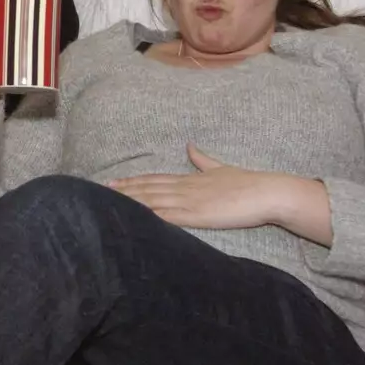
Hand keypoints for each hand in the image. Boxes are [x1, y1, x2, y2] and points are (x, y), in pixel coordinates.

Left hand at [110, 146, 308, 231]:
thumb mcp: (221, 169)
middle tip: (97, 194)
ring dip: (129, 204)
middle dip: (122, 193)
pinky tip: (134, 219)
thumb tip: (190, 145)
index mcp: (189, 179)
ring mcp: (189, 201)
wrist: (267, 191)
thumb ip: (203, 160)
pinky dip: (149, 217)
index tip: (112, 183)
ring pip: (151, 201)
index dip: (132, 182)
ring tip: (107, 204)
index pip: (153, 180)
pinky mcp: (196, 215)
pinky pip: (167, 217)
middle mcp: (184, 188)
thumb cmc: (248, 183)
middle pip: (146, 190)